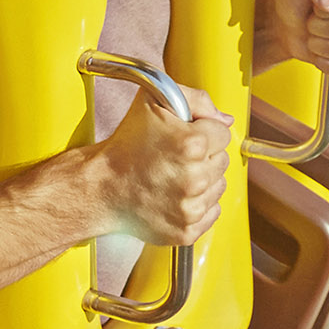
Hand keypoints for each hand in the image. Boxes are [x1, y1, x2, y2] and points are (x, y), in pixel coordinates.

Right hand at [91, 79, 229, 246]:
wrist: (102, 186)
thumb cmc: (126, 143)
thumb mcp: (154, 101)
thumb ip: (197, 99)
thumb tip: (226, 119)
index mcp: (191, 144)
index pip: (223, 133)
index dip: (203, 131)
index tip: (183, 137)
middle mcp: (194, 178)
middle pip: (222, 160)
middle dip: (204, 156)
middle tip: (175, 157)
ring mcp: (190, 207)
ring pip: (219, 186)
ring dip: (203, 180)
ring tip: (173, 176)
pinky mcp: (186, 230)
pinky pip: (212, 212)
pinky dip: (198, 204)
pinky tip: (175, 195)